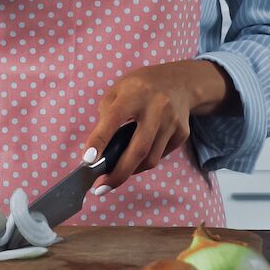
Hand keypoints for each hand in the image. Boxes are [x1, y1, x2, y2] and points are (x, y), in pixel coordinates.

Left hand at [79, 60, 234, 191]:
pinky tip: (139, 155)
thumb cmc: (140, 88)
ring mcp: (172, 121)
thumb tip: (97, 150)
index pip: (114, 118)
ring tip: (117, 173)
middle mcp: (156, 107)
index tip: (87, 160)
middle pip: (138, 149)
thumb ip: (107, 115)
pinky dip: (146, 160)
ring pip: (151, 158)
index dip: (99, 139)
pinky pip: (161, 155)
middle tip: (101, 187)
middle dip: (118, 173)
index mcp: (134, 93)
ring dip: (131, 170)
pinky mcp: (182, 133)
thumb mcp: (118, 90)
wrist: (179, 82)